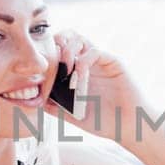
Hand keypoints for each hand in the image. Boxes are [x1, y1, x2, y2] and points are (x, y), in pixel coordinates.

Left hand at [46, 29, 146, 143]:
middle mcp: (88, 62)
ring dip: (67, 51)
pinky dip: (83, 61)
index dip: (47, 53)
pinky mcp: (113, 62)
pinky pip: (94, 51)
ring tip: (64, 70)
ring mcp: (100, 61)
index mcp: (77, 72)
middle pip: (67, 37)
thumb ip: (55, 107)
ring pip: (79, 39)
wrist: (129, 127)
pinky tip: (79, 76)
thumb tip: (35, 100)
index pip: (59, 50)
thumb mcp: (73, 116)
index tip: (40, 70)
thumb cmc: (104, 123)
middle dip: (56, 45)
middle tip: (51, 62)